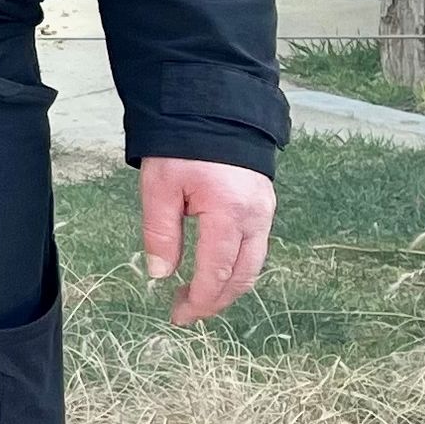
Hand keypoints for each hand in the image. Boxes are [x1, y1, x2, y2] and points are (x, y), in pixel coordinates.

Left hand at [140, 156, 273, 324]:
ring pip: (253, 265)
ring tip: (197, 297)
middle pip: (241, 276)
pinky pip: (255, 247)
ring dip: (227, 287)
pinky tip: (214, 270)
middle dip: (215, 301)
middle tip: (186, 312)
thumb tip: (161, 274)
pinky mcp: (265, 205)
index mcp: (229, 213)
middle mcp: (255, 217)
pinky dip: (236, 267)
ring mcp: (265, 211)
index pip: (216, 272)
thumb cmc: (182, 145)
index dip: (199, 300)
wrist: (213, 108)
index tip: (179, 315)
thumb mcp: (159, 188)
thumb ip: (161, 233)